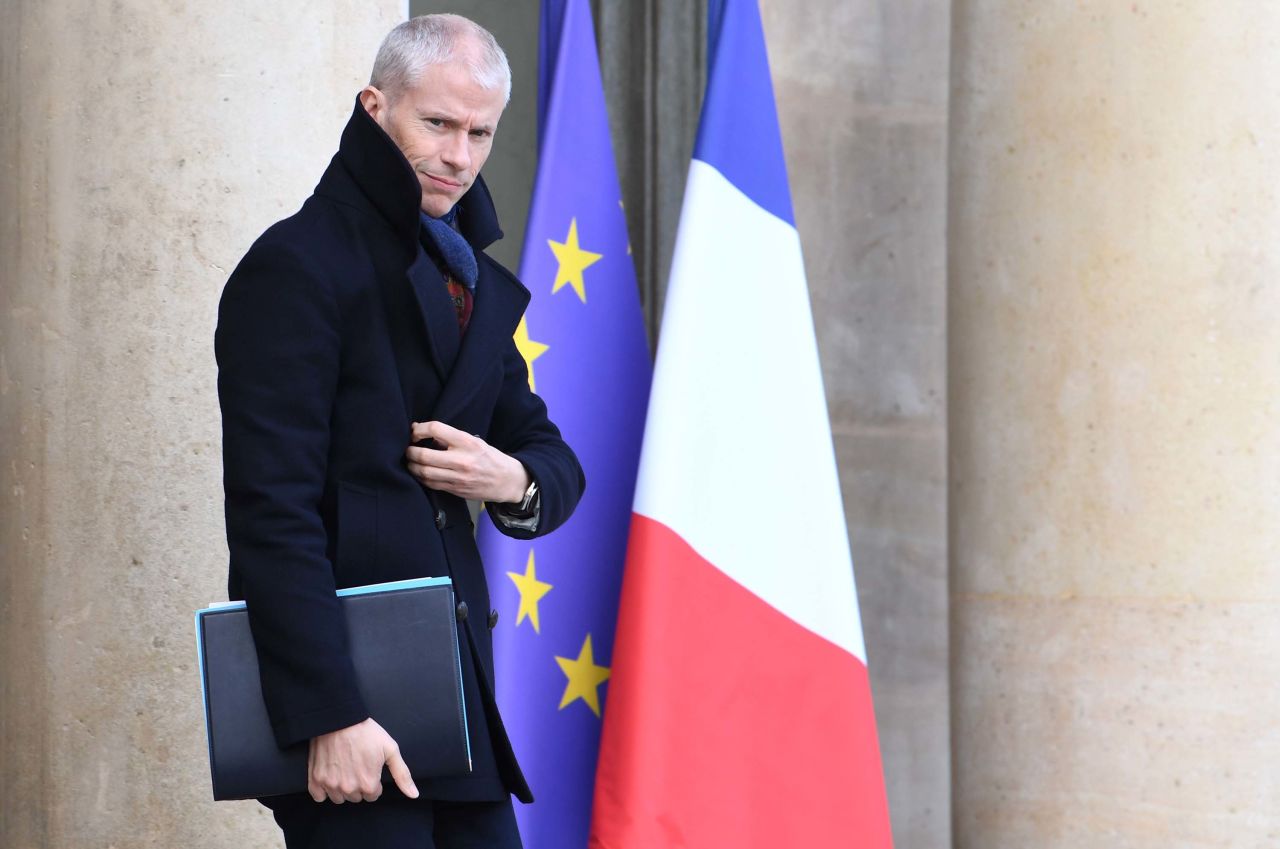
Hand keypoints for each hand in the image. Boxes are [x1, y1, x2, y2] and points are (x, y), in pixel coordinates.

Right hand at [307, 717, 418, 803]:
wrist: (339, 718)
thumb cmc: (366, 732)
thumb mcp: (390, 750)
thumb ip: (402, 774)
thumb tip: (414, 795)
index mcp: (368, 784)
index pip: (373, 795)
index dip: (372, 780)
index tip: (369, 766)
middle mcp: (349, 789)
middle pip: (356, 797)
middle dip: (358, 784)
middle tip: (356, 764)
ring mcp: (331, 785)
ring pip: (339, 798)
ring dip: (342, 787)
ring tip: (344, 767)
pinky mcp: (315, 780)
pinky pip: (319, 796)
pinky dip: (323, 789)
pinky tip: (330, 774)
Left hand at [405, 421, 528, 502]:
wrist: (507, 481)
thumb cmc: (489, 458)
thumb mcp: (475, 441)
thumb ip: (451, 438)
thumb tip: (423, 433)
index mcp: (467, 442)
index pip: (436, 429)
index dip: (419, 429)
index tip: (415, 432)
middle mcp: (462, 460)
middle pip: (424, 454)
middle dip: (410, 451)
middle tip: (407, 448)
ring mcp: (458, 477)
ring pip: (424, 472)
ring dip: (412, 466)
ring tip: (410, 460)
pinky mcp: (455, 490)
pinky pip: (430, 484)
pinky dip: (420, 477)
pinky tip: (419, 472)